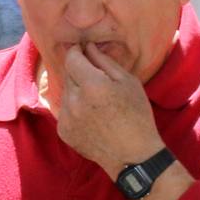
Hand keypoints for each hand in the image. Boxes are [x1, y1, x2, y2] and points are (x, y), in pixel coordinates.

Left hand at [56, 43, 163, 178]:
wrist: (131, 153)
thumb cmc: (136, 113)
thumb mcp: (128, 82)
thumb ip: (105, 62)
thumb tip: (88, 47)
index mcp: (91, 85)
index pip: (72, 58)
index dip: (76, 50)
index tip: (82, 48)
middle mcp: (73, 100)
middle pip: (68, 74)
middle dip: (79, 70)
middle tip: (96, 75)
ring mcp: (65, 117)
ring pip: (66, 92)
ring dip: (76, 89)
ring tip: (96, 98)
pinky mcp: (62, 131)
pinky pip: (65, 110)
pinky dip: (74, 106)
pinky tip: (92, 114)